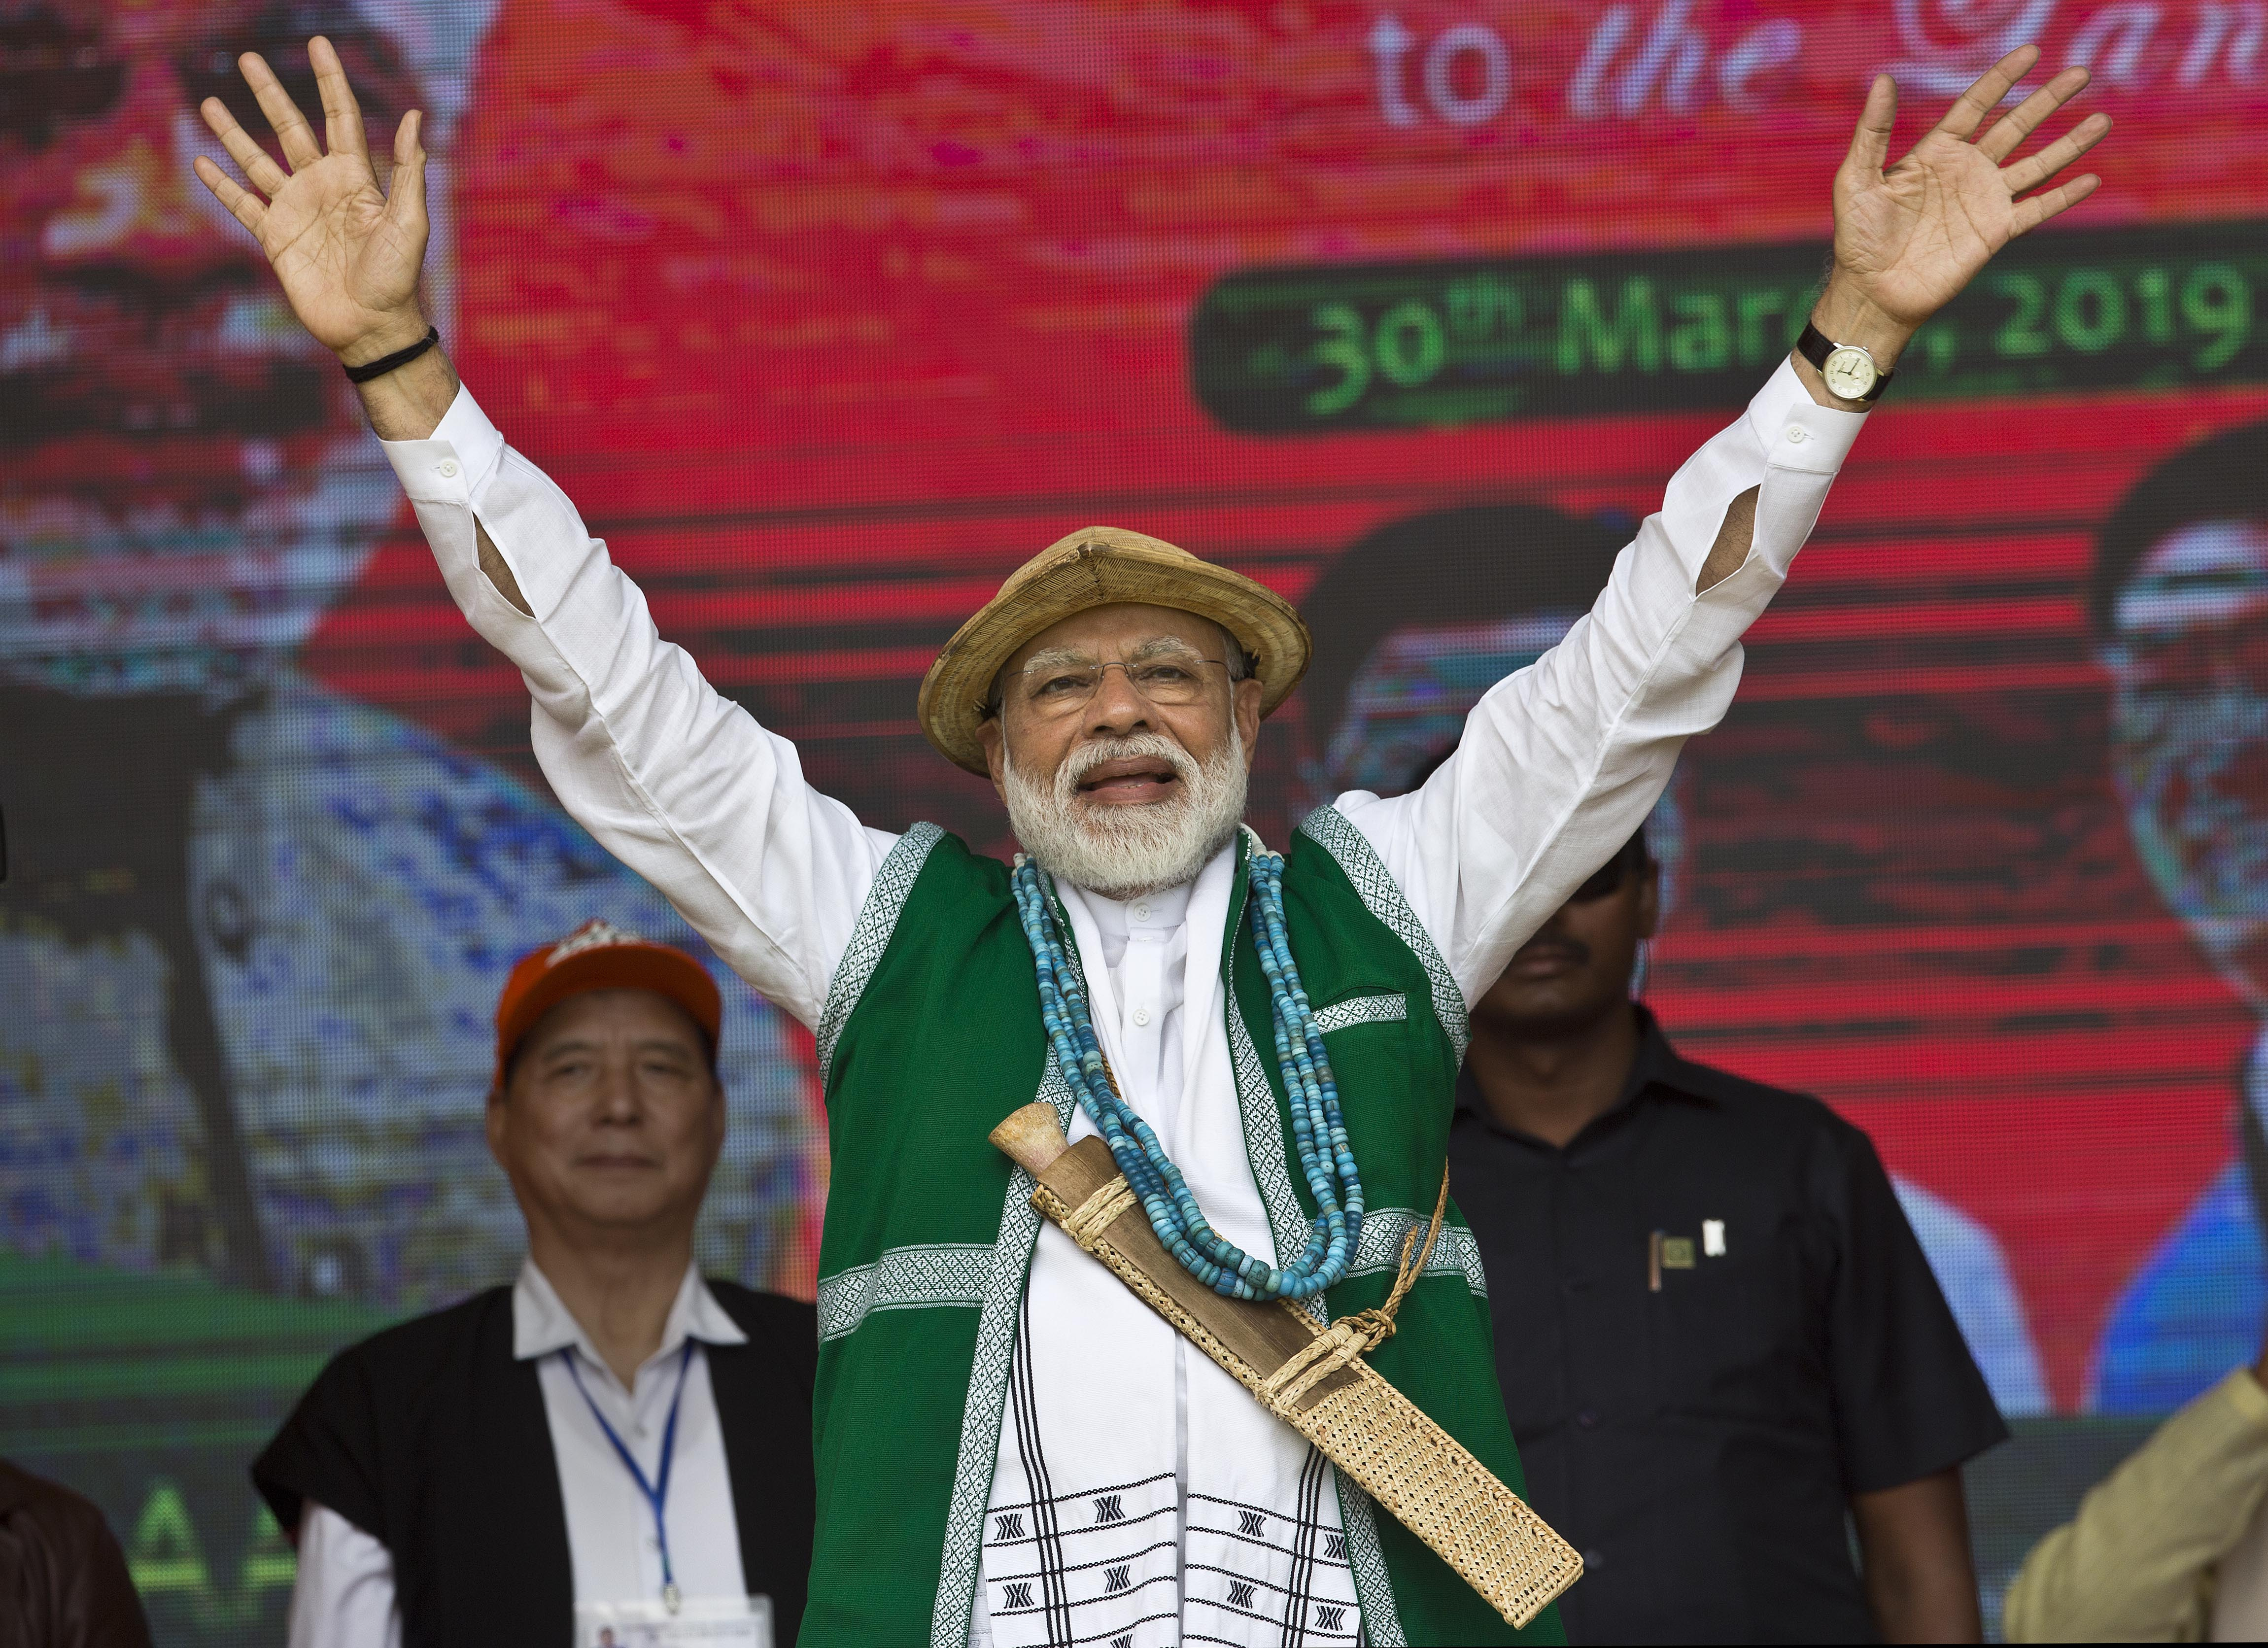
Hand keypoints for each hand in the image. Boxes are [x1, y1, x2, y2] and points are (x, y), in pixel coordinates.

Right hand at [192, 37, 429, 365]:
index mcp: (356, 178)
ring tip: (209, 100)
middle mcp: (322, 187)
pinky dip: (220, 184)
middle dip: (269, 93)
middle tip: (247, 58)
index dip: (329, 80)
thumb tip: (413, 116)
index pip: (340, 117)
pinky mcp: (275, 238)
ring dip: (232, 131)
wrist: (372, 327)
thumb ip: (409, 170)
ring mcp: (296, 210)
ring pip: (257, 160)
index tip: (318, 43)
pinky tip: (201, 161)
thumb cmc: (398, 278)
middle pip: (289, 128)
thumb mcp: (410, 221)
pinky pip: (241, 204)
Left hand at [1821, 45, 2111, 363]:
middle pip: (2016, 126)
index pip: (1976, 105)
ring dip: (2069, 143)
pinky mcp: (1995, 232)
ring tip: (2101, 119)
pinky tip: (2090, 179)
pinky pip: (2037, 209)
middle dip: (2048, 100)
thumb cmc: (1858, 237)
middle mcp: (1966, 171)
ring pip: (2037, 164)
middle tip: (2082, 73)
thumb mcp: (1857, 179)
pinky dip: (2064, 196)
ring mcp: (1984, 201)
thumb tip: (1885, 79)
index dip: (2003, 78)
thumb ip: (1873, 131)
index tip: (2031, 52)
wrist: (1872, 290)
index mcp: (1936, 152)